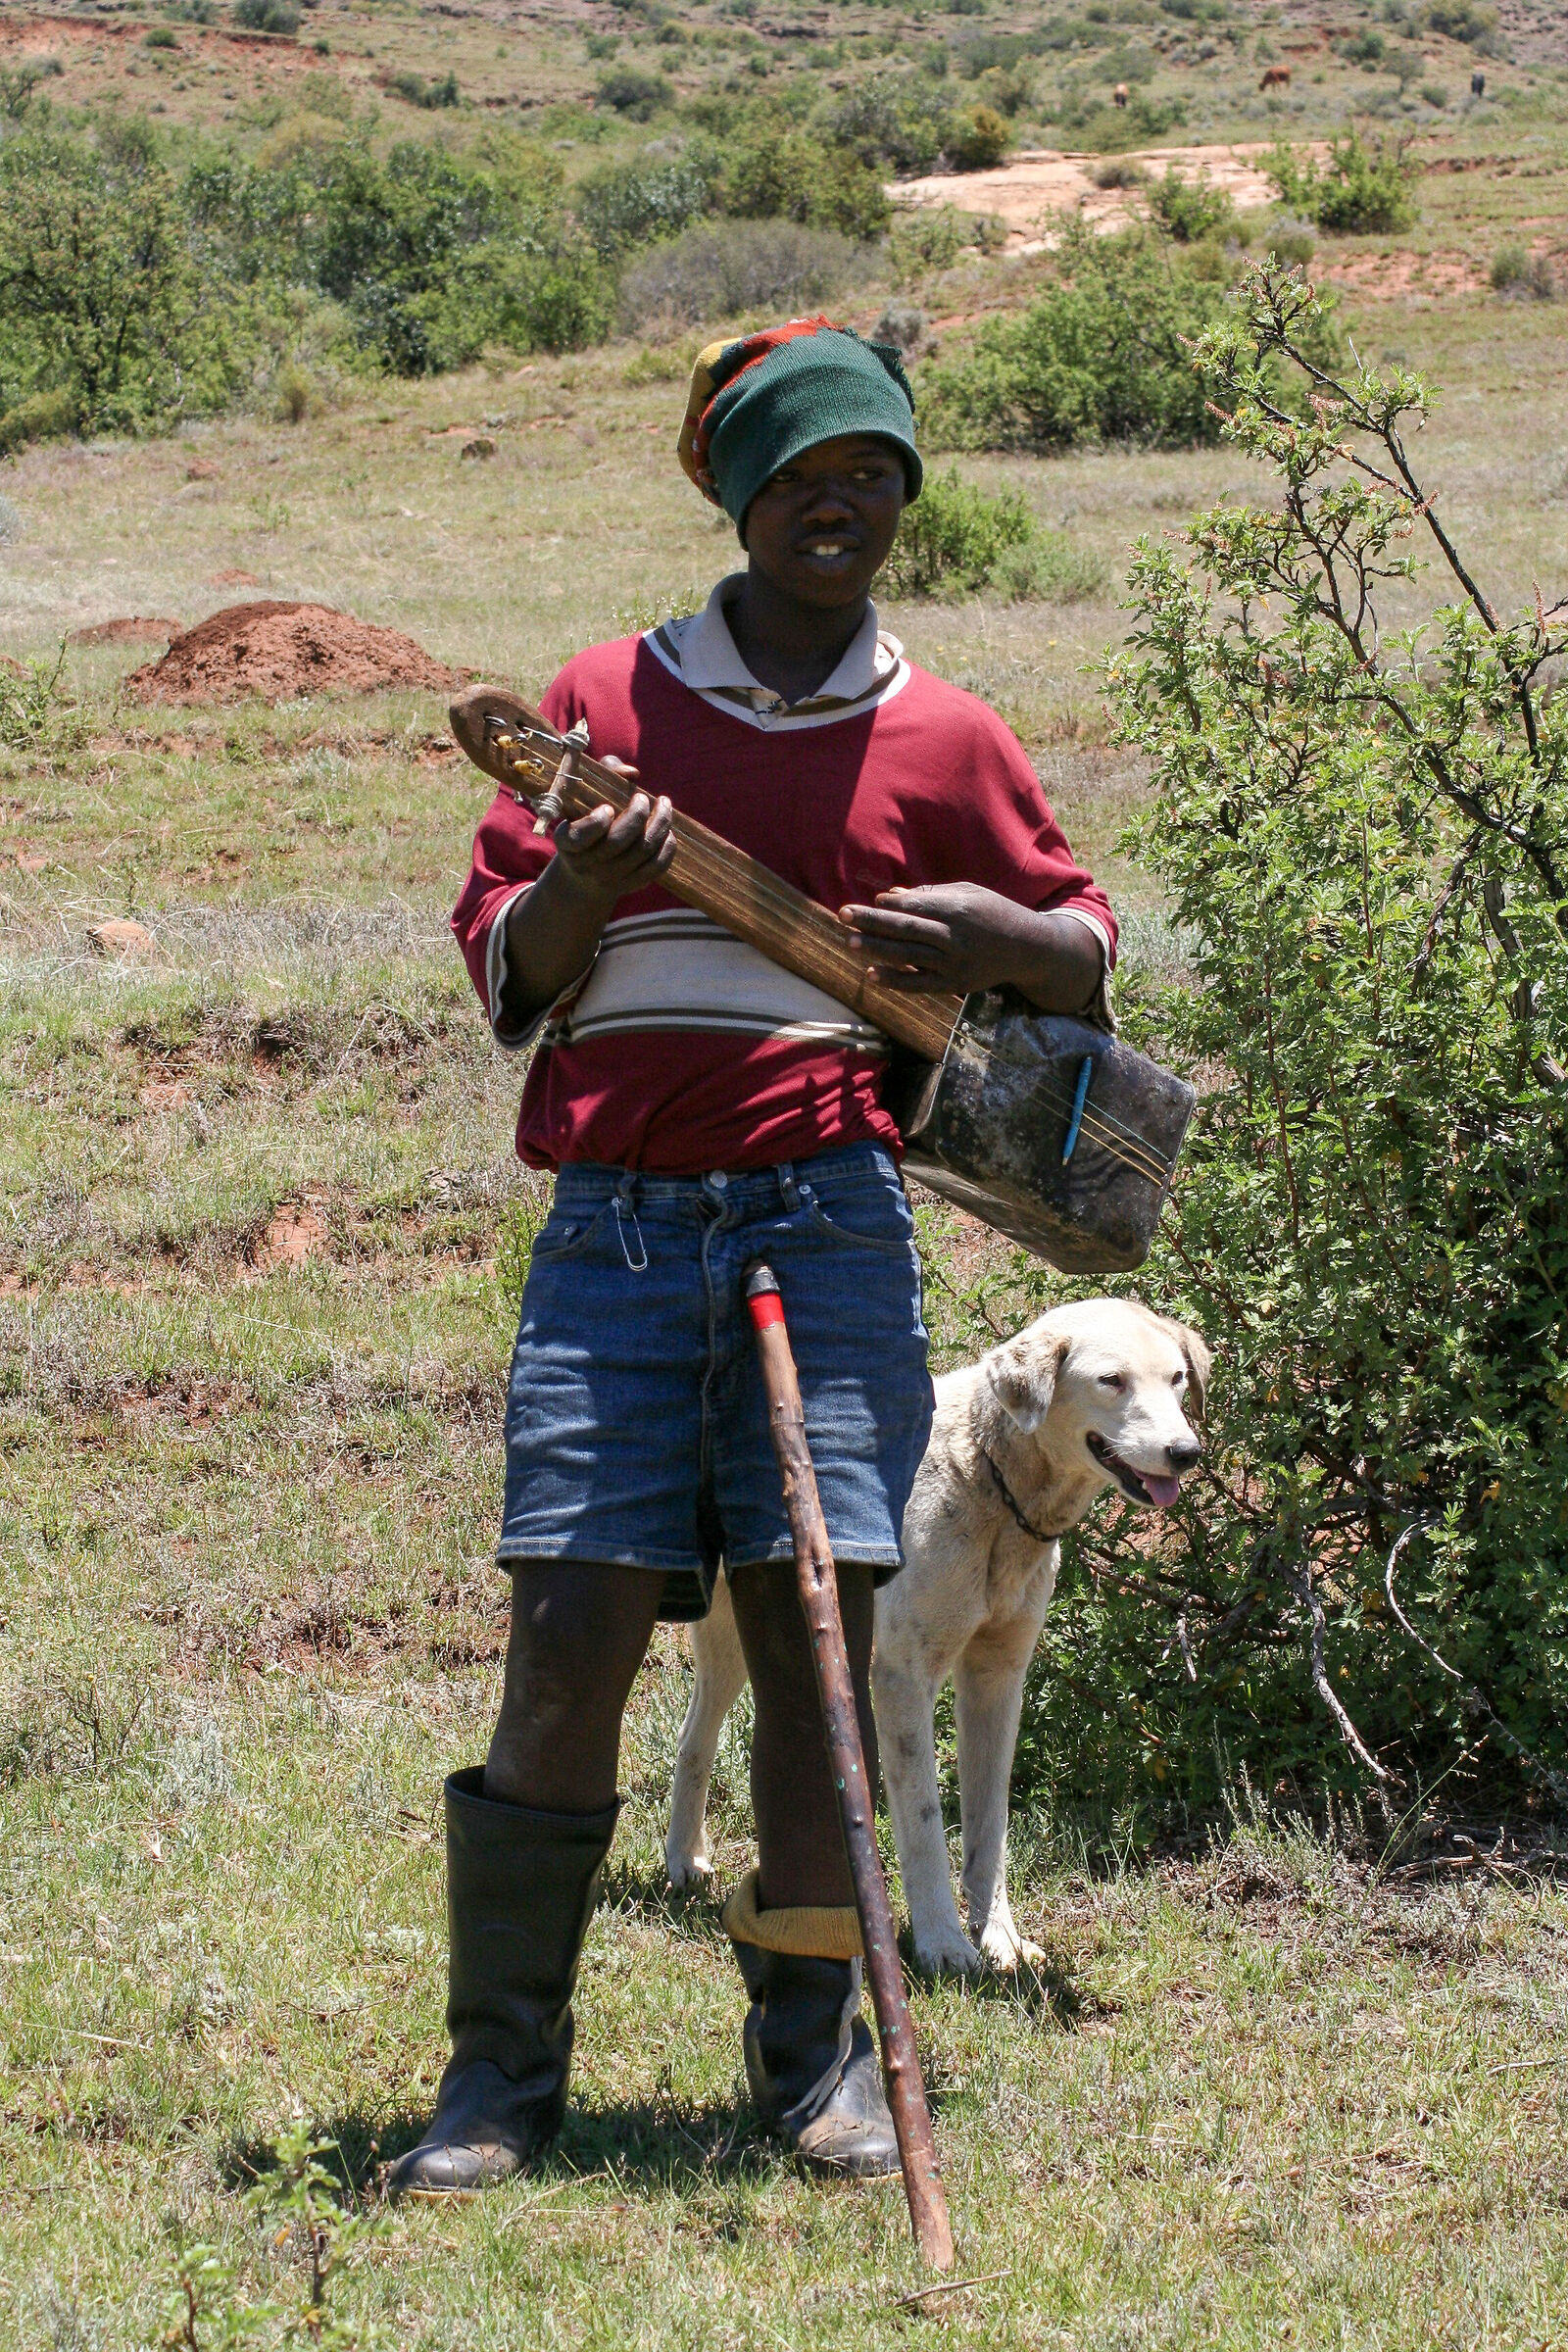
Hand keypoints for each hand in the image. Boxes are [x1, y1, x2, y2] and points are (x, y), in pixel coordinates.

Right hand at [550, 758, 674, 908]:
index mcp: (567, 843)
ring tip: (664, 807)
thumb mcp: (584, 797)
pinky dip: (667, 848)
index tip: (607, 807)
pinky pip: (655, 868)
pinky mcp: (629, 886)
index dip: (597, 821)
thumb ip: (605, 772)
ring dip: (659, 825)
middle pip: (617, 842)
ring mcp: (609, 879)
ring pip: (641, 852)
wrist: (582, 877)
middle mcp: (585, 865)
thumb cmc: (585, 821)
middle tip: (643, 799)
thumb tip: (631, 773)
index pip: (581, 837)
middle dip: (637, 815)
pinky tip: (668, 832)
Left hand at [837, 884, 1102, 1013]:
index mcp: (959, 909)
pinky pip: (919, 984)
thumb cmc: (994, 913)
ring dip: (877, 948)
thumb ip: (930, 894)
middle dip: (872, 921)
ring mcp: (955, 963)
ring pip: (908, 956)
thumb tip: (890, 896)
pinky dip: (895, 979)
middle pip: (906, 929)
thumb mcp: (969, 893)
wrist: (1028, 949)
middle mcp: (955, 936)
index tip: (865, 902)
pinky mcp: (956, 984)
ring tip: (850, 941)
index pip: (915, 907)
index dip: (887, 905)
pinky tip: (872, 973)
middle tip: (844, 915)